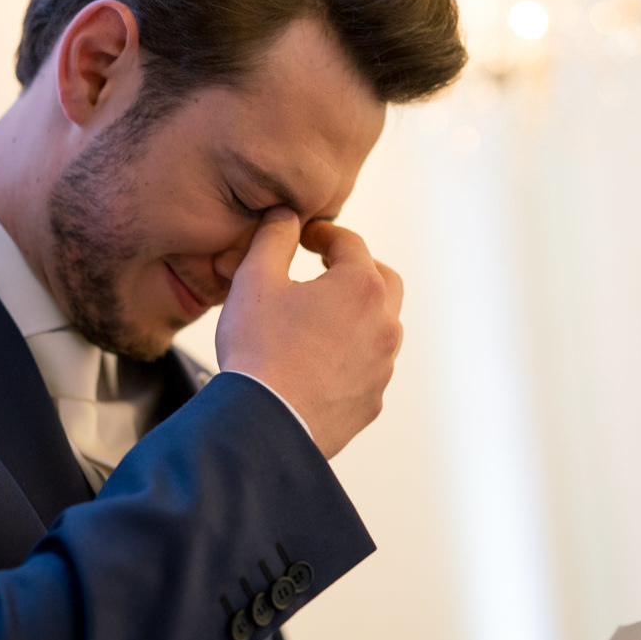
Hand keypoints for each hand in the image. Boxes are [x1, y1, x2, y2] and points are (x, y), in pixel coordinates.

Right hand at [215, 207, 402, 457]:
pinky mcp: (372, 400)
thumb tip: (286, 215)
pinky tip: (319, 360)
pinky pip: (369, 366)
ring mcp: (382, 366)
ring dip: (357, 314)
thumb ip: (274, 237)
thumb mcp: (256, 279)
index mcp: (362, 287)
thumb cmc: (259, 349)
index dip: (324, 234)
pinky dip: (351, 354)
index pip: (350, 243)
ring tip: (320, 316)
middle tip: (326, 268)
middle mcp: (384, 324)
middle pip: (383, 281)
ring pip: (380, 327)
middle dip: (357, 269)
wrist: (264, 424)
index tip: (303, 236)